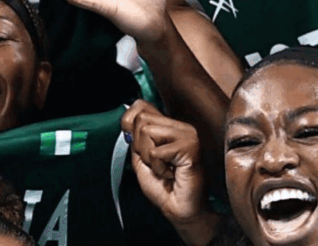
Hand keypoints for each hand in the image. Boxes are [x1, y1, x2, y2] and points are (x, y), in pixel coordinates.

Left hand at [122, 101, 210, 232]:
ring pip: (146, 131)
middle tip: (155, 163)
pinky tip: (171, 173)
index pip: (141, 106)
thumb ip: (135, 140)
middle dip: (140, 147)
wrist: (181, 210)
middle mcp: (181, 127)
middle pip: (141, 119)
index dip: (130, 123)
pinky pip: (156, 152)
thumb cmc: (165, 189)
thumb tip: (127, 122)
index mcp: (170, 128)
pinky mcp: (190, 147)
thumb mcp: (141, 160)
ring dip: (148, 157)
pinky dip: (157, 168)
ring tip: (163, 168)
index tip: (137, 146)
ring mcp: (188, 134)